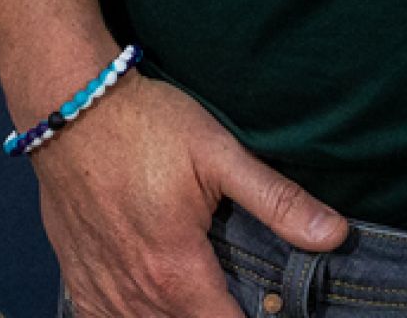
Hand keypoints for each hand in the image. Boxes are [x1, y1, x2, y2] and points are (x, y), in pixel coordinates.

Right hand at [36, 72, 345, 317]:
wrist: (71, 109)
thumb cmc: (148, 127)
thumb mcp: (220, 154)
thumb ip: (277, 201)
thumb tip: (335, 235)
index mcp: (177, 269)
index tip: (275, 310)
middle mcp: (136, 292)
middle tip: (242, 296)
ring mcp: (101, 290)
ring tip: (204, 297)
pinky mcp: (76, 279)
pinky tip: (149, 305)